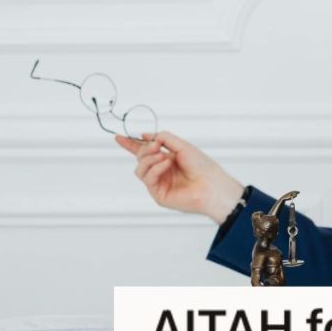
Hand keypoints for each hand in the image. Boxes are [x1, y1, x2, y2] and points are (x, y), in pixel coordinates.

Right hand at [115, 131, 244, 224]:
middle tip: (157, 145)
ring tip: (163, 156)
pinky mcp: (159, 194)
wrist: (212, 185)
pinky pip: (147, 178)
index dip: (132, 144)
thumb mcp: (182, 145)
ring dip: (149, 159)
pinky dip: (155, 168)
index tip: (119, 137)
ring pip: (140, 168)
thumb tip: (145, 135)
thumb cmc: (203, 166)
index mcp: (168, 159)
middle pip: (140, 158)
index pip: (146, 151)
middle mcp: (162, 171)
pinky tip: (166, 164)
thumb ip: (164, 138)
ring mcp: (160, 183)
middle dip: (145, 149)